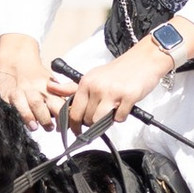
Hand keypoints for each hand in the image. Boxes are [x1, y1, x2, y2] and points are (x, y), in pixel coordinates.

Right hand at [0, 33, 64, 129]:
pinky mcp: (7, 96)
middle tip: (50, 128)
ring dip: (30, 118)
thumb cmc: (37, 76)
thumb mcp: (52, 82)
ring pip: (24, 105)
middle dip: (46, 119)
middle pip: (41, 105)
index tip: (64, 126)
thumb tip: (72, 114)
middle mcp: (34, 90)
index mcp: (48, 89)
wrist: (17, 62)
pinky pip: (10, 107)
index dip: (62, 117)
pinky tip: (18, 121)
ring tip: (34, 127)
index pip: (58, 105)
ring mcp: (19, 93)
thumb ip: (63, 96)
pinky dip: (15, 115)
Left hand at [60, 36, 176, 130]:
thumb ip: (71, 86)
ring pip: (100, 121)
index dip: (74, 125)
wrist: (143, 60)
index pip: (73, 111)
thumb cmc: (117, 71)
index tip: (77, 132)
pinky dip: (121, 117)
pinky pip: (119, 118)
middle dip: (92, 123)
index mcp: (86, 82)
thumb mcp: (92, 76)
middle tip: (101, 116)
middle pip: (87, 119)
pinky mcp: (129, 97)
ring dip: (105, 122)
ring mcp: (113, 92)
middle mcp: (97, 87)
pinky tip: (123, 107)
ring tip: (111, 112)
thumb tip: (50, 87)